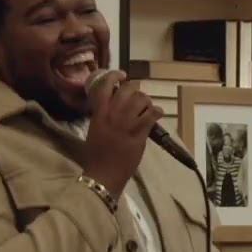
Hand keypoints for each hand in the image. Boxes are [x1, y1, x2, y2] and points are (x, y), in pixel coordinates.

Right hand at [81, 70, 164, 198]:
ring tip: (147, 106)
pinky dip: (156, 111)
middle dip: (134, 89)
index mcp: (98, 114)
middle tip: (137, 95)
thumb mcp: (94, 131)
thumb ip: (102, 116)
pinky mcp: (139, 134)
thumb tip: (112, 107)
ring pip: (140, 99)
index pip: (104, 87)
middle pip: (126, 90)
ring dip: (146, 100)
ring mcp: (126, 124)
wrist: (103, 176)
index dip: (114, 76)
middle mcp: (112, 116)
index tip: (121, 75)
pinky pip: (151, 115)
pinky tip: (157, 114)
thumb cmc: (95, 157)